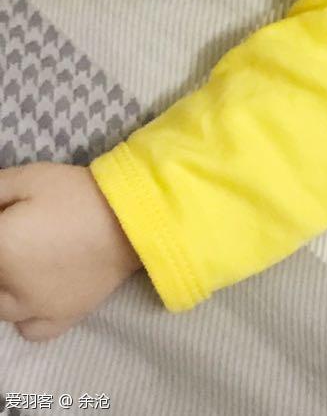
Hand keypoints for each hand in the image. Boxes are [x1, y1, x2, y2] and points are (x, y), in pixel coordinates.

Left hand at [0, 163, 141, 341]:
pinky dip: (26, 315)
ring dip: (6, 285)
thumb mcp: (33, 178)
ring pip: (0, 306)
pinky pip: (28, 329)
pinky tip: (36, 295)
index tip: (9, 220)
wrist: (133, 217)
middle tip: (22, 236)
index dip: (0, 228)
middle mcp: (7, 286)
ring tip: (27, 262)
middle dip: (4, 254)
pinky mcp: (60, 318)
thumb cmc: (80, 194)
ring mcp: (33, 308)